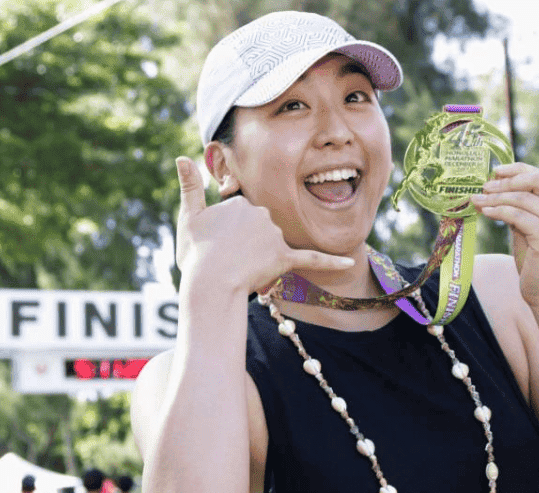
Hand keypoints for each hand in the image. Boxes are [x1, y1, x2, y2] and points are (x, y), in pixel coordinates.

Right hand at [175, 156, 353, 293]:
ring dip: (261, 257)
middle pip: (259, 228)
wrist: (210, 283)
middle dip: (246, 244)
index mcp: (240, 202)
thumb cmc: (196, 254)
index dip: (229, 232)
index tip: (217, 244)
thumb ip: (189, 187)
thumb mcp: (188, 218)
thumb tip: (180, 157)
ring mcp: (275, 235)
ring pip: (273, 243)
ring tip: (240, 269)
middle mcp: (262, 213)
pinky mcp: (285, 257)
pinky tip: (351, 263)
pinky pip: (313, 259)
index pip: (240, 214)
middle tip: (227, 259)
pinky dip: (333, 261)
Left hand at [472, 162, 538, 306]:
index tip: (496, 171)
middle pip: (537, 181)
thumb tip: (497, 184)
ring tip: (476, 200)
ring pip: (523, 199)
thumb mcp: (533, 227)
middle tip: (484, 186)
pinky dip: (497, 211)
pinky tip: (485, 212)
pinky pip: (517, 216)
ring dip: (496, 197)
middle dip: (506, 181)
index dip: (518, 170)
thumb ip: (524, 206)